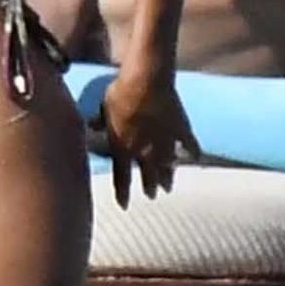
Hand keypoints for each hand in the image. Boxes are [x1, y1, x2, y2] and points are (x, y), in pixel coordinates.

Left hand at [98, 70, 199, 208]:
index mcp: (123, 147)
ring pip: (168, 166)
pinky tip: (194, 157)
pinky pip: (189, 144)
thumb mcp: (104, 108)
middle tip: (151, 196)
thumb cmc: (120, 92)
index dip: (122, 193)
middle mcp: (145, 150)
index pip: (122, 177)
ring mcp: (165, 141)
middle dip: (148, 186)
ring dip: (168, 177)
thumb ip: (99, 122)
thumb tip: (90, 126)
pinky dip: (192, 151)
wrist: (147, 80)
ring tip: (168, 186)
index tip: (124, 205)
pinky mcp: (181, 128)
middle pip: (148, 175)